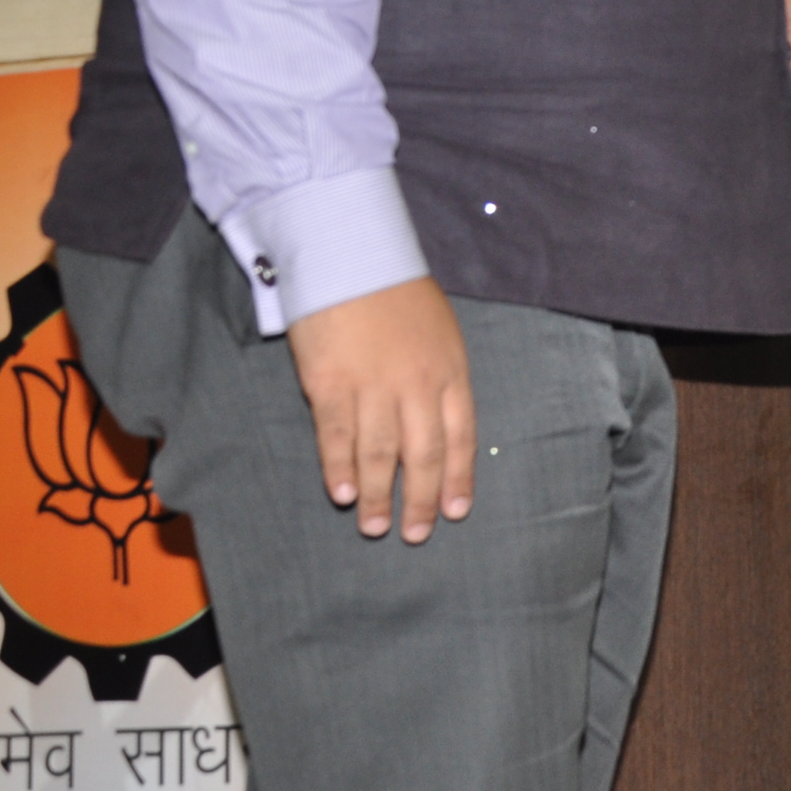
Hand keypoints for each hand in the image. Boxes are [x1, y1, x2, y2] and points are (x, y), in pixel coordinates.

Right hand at [286, 276, 475, 541]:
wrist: (350, 256)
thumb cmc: (397, 295)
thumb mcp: (440, 333)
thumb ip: (439, 379)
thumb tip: (437, 426)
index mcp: (450, 371)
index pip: (461, 437)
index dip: (458, 478)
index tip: (455, 511)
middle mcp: (417, 384)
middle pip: (424, 454)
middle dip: (421, 499)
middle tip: (415, 534)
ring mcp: (373, 385)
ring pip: (381, 454)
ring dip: (379, 495)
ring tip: (376, 527)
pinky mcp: (330, 383)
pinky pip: (337, 436)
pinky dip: (340, 468)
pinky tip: (343, 494)